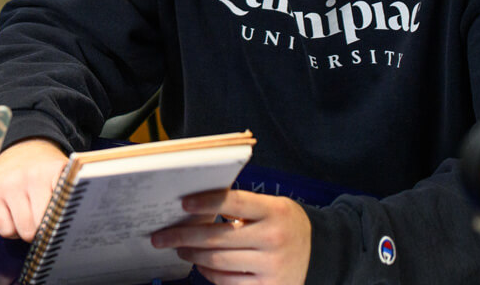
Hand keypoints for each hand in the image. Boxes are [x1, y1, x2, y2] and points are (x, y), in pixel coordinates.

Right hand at [0, 138, 68, 240]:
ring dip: (27, 230)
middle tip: (46, 218)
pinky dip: (11, 229)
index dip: (62, 224)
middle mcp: (29, 176)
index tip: (64, 226)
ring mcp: (7, 185)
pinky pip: (4, 230)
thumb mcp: (63, 175)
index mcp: (53, 171)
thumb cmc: (46, 169)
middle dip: (44, 230)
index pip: (62, 212)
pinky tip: (16, 215)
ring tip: (30, 214)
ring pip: (22, 231)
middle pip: (41, 227)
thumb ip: (70, 197)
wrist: (21, 147)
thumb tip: (77, 227)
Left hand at [151, 189, 310, 284]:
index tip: (182, 203)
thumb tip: (193, 209)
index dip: (206, 202)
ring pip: (218, 261)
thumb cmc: (282, 224)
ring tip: (178, 248)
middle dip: (183, 236)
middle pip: (218, 237)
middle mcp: (275, 239)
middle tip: (161, 236)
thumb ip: (240, 206)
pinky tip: (200, 264)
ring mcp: (272, 266)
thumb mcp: (271, 207)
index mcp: (275, 212)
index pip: (234, 202)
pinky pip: (227, 281)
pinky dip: (208, 272)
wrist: (318, 252)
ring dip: (192, 254)